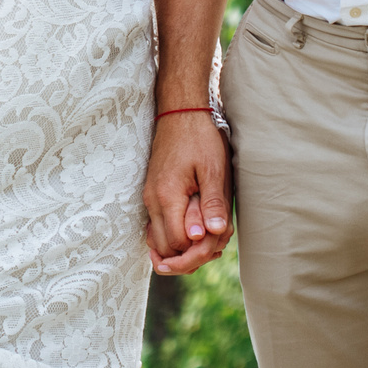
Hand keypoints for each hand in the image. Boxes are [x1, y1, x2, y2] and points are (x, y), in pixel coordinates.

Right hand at [143, 114, 232, 274]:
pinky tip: (198, 228)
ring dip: (183, 247)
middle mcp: (153, 201)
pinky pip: (159, 227)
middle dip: (190, 255)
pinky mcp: (153, 194)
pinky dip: (176, 234)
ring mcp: (150, 198)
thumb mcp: (214, 170)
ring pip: (160, 241)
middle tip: (215, 246)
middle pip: (165, 249)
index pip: (177, 244)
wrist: (181, 113)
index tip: (217, 242)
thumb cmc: (200, 138)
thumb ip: (212, 203)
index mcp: (167, 197)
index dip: (198, 251)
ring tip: (209, 238)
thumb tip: (211, 234)